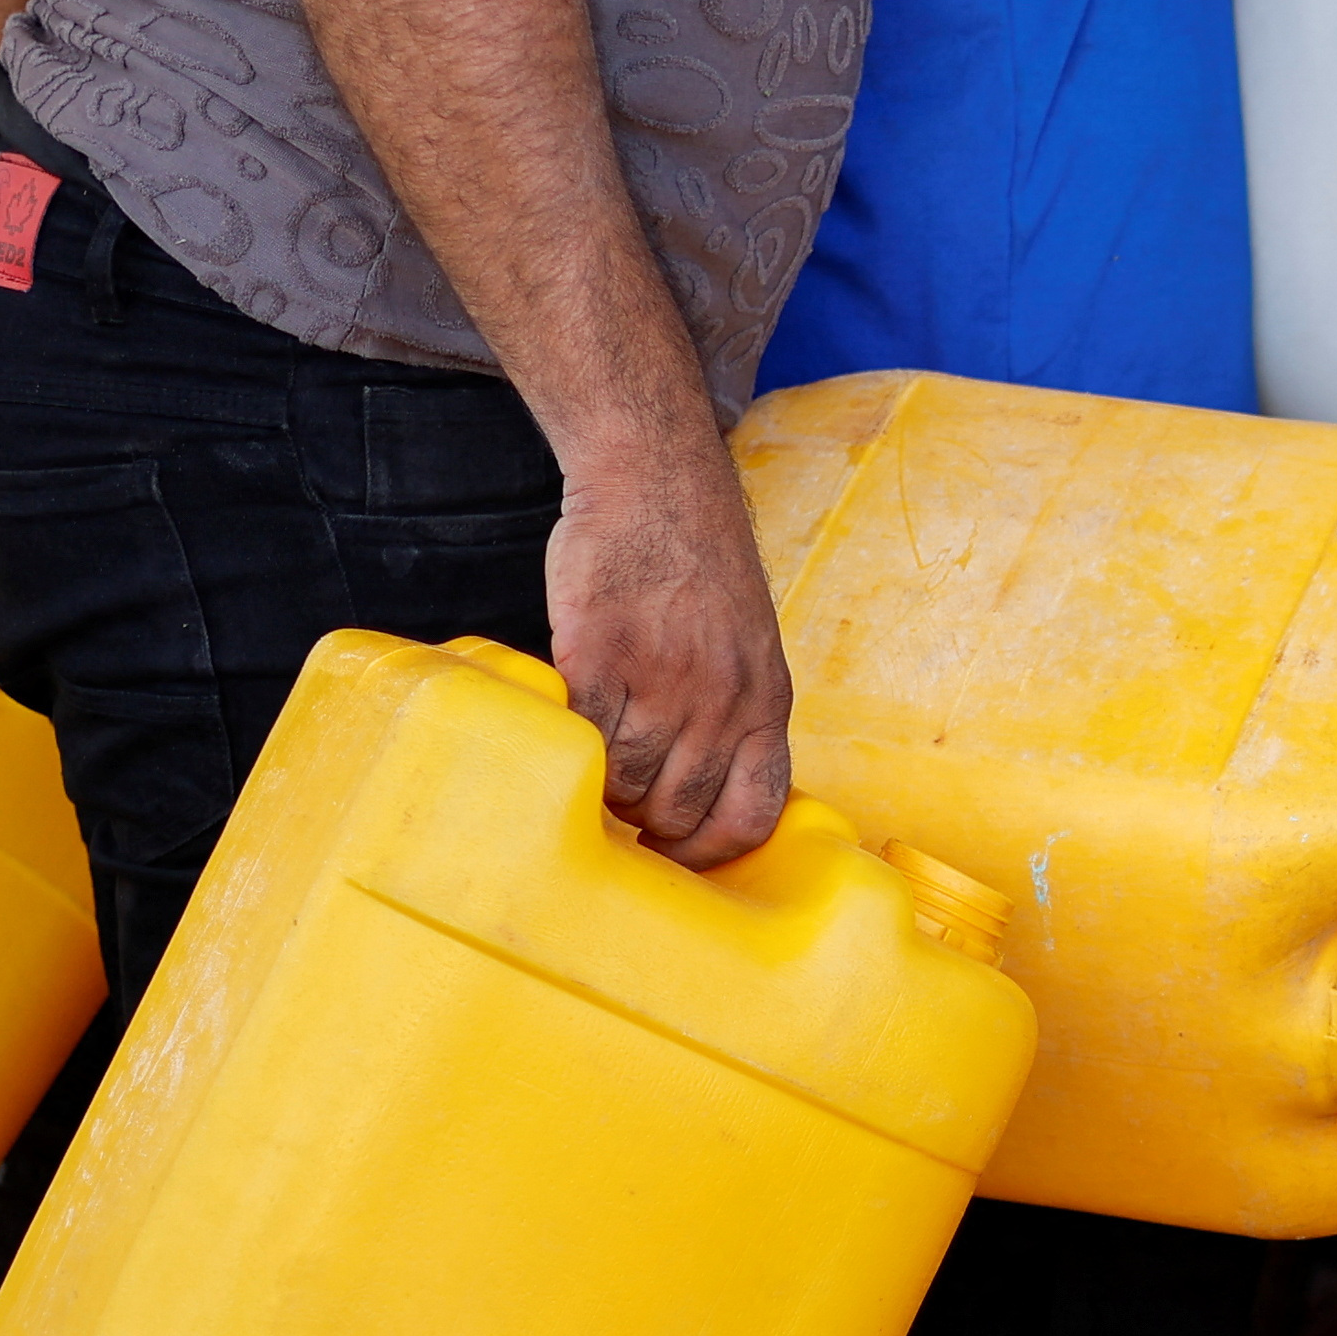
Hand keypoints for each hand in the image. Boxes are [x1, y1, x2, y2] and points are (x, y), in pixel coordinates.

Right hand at [547, 445, 789, 868]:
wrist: (657, 482)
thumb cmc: (697, 564)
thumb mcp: (747, 645)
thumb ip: (733, 713)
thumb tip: (702, 789)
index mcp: (765, 701)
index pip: (754, 812)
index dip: (713, 850)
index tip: (681, 854)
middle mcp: (719, 698)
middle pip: (680, 808)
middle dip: (648, 822)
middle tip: (622, 807)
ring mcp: (659, 678)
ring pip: (626, 781)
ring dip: (605, 785)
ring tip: (595, 763)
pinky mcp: (597, 654)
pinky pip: (582, 732)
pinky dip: (572, 742)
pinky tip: (571, 726)